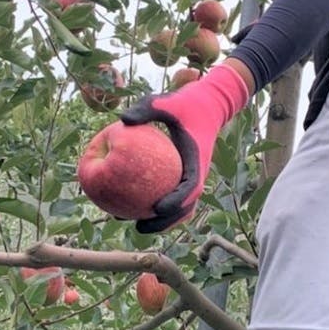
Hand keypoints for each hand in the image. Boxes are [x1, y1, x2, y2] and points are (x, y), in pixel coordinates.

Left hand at [116, 64, 251, 232]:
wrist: (205, 105)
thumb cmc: (184, 103)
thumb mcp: (167, 101)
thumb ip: (147, 108)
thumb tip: (123, 119)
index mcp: (196, 159)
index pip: (191, 186)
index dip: (176, 201)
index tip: (157, 208)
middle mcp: (196, 172)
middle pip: (185, 207)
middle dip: (165, 222)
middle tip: (140, 228)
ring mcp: (190, 176)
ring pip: (179, 207)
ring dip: (161, 221)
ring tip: (135, 227)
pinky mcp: (182, 176)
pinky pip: (170, 195)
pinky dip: (154, 204)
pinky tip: (130, 207)